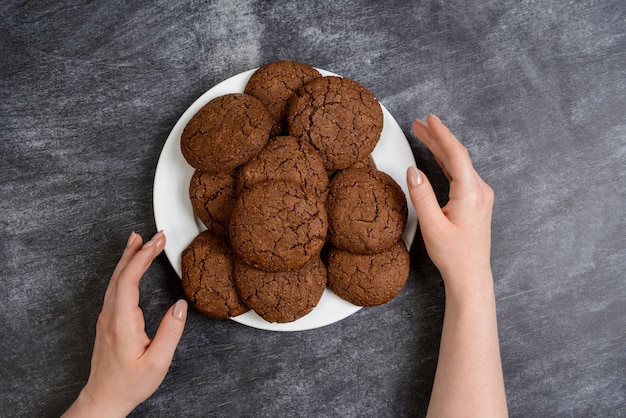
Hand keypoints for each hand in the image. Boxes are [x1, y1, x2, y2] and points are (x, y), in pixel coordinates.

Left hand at [64, 231, 187, 417]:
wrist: (104, 398)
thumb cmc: (130, 384)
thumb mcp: (157, 362)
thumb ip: (170, 332)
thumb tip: (181, 306)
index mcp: (122, 322)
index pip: (130, 279)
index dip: (143, 257)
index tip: (158, 241)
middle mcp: (110, 315)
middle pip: (120, 274)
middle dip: (138, 250)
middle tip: (155, 235)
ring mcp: (106, 317)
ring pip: (115, 279)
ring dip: (129, 258)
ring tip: (140, 241)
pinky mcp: (108, 321)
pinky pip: (114, 287)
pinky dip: (125, 271)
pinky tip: (130, 266)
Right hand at [407, 114, 494, 293]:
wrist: (470, 275)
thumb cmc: (454, 255)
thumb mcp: (432, 226)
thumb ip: (421, 196)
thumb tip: (413, 170)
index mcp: (471, 193)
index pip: (456, 155)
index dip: (442, 134)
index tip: (430, 119)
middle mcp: (480, 191)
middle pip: (457, 156)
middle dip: (437, 137)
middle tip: (419, 124)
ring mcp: (480, 195)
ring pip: (459, 163)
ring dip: (441, 148)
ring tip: (423, 134)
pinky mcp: (476, 201)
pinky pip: (460, 173)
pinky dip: (446, 162)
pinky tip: (436, 156)